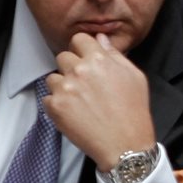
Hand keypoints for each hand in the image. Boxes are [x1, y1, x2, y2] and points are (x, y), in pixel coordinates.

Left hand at [44, 32, 155, 171]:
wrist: (125, 143)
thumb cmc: (133, 111)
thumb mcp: (135, 76)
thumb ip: (115, 55)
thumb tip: (101, 40)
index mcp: (99, 59)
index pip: (79, 39)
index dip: (82, 48)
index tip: (85, 58)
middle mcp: (79, 70)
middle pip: (63, 57)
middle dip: (71, 67)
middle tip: (84, 83)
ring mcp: (65, 88)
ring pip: (53, 78)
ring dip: (63, 85)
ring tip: (79, 100)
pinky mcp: (55, 106)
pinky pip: (47, 98)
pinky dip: (57, 104)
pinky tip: (74, 112)